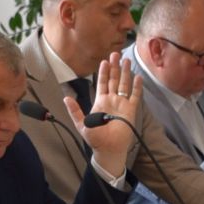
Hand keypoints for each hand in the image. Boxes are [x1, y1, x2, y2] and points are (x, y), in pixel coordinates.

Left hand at [70, 52, 139, 175]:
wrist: (108, 149)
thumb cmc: (95, 139)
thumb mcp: (81, 124)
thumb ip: (75, 111)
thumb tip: (66, 98)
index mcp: (100, 102)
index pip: (102, 83)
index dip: (103, 72)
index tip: (104, 61)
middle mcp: (112, 101)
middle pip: (114, 80)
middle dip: (114, 67)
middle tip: (116, 54)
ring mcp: (122, 105)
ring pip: (124, 85)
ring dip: (125, 73)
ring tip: (126, 60)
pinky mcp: (131, 111)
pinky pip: (135, 96)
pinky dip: (136, 87)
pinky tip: (137, 77)